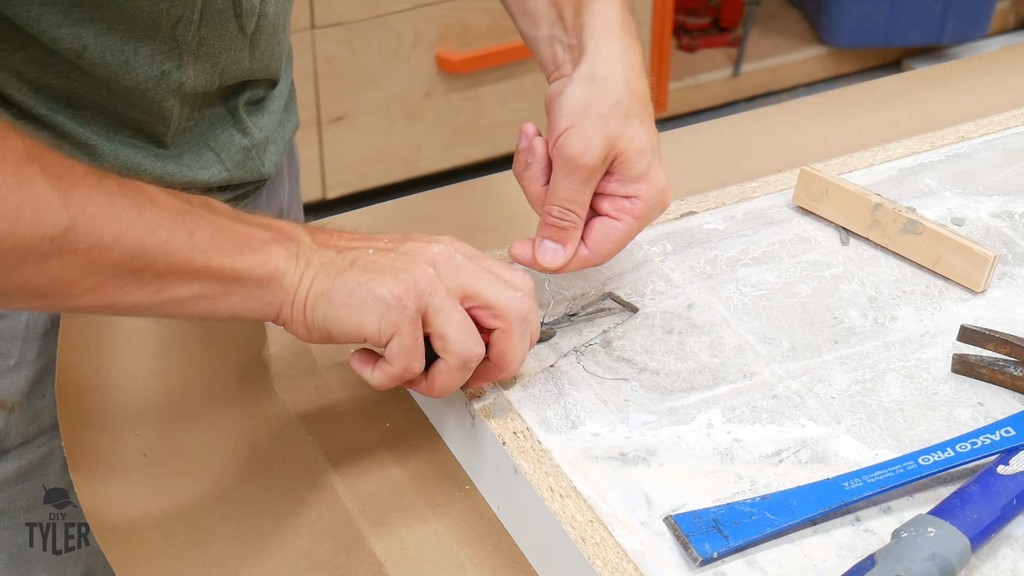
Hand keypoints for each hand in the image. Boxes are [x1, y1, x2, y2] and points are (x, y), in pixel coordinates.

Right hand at [278, 228, 538, 396]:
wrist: (293, 270)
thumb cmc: (345, 280)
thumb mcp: (415, 275)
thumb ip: (452, 301)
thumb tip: (483, 348)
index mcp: (456, 257)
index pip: (521, 294)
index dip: (517, 338)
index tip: (490, 361)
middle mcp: (447, 265)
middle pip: (515, 317)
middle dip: (500, 363)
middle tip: (467, 379)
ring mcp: (423, 285)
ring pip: (468, 353)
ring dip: (439, 382)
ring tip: (406, 374)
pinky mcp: (395, 309)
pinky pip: (410, 365)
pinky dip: (385, 378)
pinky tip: (366, 362)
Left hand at [508, 59, 670, 272]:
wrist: (591, 57)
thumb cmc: (604, 95)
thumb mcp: (579, 160)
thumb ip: (564, 214)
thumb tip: (553, 257)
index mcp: (640, 202)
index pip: (594, 251)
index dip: (555, 254)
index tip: (521, 250)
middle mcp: (624, 200)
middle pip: (567, 228)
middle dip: (544, 192)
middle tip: (544, 157)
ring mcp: (601, 188)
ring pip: (550, 208)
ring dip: (537, 173)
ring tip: (544, 141)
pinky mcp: (579, 174)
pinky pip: (546, 187)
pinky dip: (537, 163)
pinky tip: (541, 137)